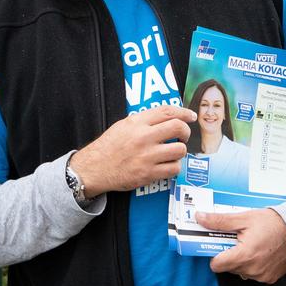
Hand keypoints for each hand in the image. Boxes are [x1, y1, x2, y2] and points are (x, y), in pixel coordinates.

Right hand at [69, 105, 194, 198]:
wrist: (94, 168)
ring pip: (180, 150)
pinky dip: (174, 167)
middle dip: (186, 132)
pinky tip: (167, 165)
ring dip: (180, 151)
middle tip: (183, 136)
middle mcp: (143, 137)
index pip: (167, 111)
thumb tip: (165, 117)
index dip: (184, 112)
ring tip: (173, 153)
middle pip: (178, 127)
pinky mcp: (148, 173)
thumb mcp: (123, 125)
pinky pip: (174, 169)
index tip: (190, 116)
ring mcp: (147, 156)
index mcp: (137, 122)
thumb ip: (143, 121)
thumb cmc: (108, 147)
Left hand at [197, 208, 285, 283]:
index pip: (216, 265)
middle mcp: (252, 269)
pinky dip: (253, 265)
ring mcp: (262, 276)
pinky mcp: (270, 278)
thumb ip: (219, 221)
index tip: (218, 245)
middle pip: (228, 267)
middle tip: (237, 240)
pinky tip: (260, 252)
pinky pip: (253, 274)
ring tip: (250, 244)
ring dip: (241, 260)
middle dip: (229, 254)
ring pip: (240, 271)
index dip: (214, 254)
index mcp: (244, 255)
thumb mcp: (244, 218)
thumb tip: (200, 218)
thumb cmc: (273, 223)